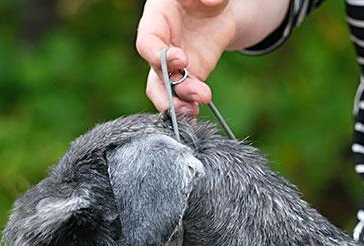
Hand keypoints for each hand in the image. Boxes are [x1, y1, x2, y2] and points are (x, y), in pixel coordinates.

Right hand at [137, 0, 237, 114]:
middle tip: (186, 98)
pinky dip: (190, 106)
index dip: (159, 54)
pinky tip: (196, 116)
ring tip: (192, 112)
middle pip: (155, 72)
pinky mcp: (191, 75)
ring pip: (167, 89)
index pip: (148, 41)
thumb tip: (211, 1)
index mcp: (157, 20)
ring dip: (178, 102)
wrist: (215, 7)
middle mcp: (161, 45)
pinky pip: (185, 94)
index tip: (181, 59)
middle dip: (167, 88)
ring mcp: (174, 64)